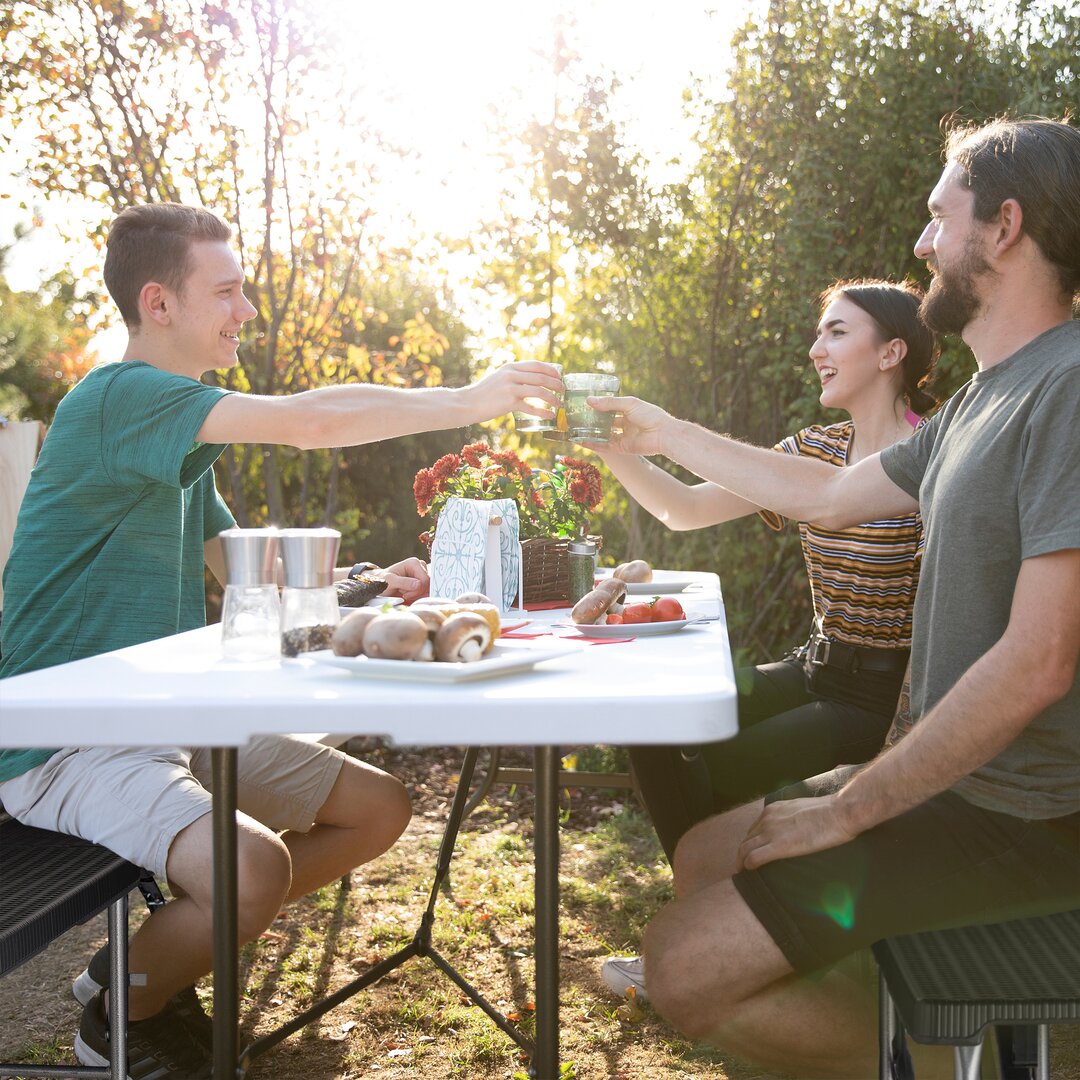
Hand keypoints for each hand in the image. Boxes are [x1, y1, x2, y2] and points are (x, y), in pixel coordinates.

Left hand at [374, 557, 429, 601]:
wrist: (380, 584)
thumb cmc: (383, 580)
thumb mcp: (390, 582)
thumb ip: (403, 582)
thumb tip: (418, 584)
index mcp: (414, 563)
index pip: (425, 579)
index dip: (417, 590)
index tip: (404, 594)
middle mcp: (420, 566)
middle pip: (426, 585)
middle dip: (415, 593)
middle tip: (403, 593)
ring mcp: (421, 574)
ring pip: (426, 590)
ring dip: (415, 595)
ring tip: (403, 592)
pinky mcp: (421, 581)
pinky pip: (424, 592)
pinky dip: (416, 596)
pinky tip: (407, 594)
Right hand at [459, 361, 562, 423]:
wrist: (467, 403)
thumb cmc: (484, 394)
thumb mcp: (499, 378)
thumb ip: (514, 377)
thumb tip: (532, 382)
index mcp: (510, 367)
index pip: (536, 365)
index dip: (551, 370)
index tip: (559, 377)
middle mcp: (512, 375)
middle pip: (541, 377)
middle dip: (556, 384)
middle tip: (563, 391)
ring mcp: (511, 388)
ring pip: (539, 391)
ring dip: (553, 398)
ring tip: (559, 404)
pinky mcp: (509, 402)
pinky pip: (531, 407)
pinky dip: (543, 411)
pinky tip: (549, 415)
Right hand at [585, 395, 671, 456]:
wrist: (663, 434)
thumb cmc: (650, 415)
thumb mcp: (628, 404)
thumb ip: (609, 403)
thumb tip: (588, 400)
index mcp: (628, 411)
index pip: (609, 408)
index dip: (598, 406)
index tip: (584, 404)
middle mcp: (625, 424)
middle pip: (605, 422)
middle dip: (592, 421)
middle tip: (577, 418)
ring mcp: (623, 436)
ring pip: (603, 435)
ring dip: (590, 433)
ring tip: (575, 430)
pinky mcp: (622, 448)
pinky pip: (605, 446)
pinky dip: (593, 444)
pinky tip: (581, 441)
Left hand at [736, 794, 857, 870]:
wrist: (839, 813)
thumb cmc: (828, 811)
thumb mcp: (802, 808)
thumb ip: (791, 817)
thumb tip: (793, 828)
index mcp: (773, 809)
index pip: (753, 828)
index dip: (750, 842)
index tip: (750, 852)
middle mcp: (767, 818)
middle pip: (746, 839)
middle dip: (742, 853)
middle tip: (742, 865)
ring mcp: (771, 831)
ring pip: (745, 848)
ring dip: (741, 861)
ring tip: (742, 872)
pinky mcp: (779, 846)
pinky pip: (754, 857)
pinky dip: (748, 865)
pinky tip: (749, 871)